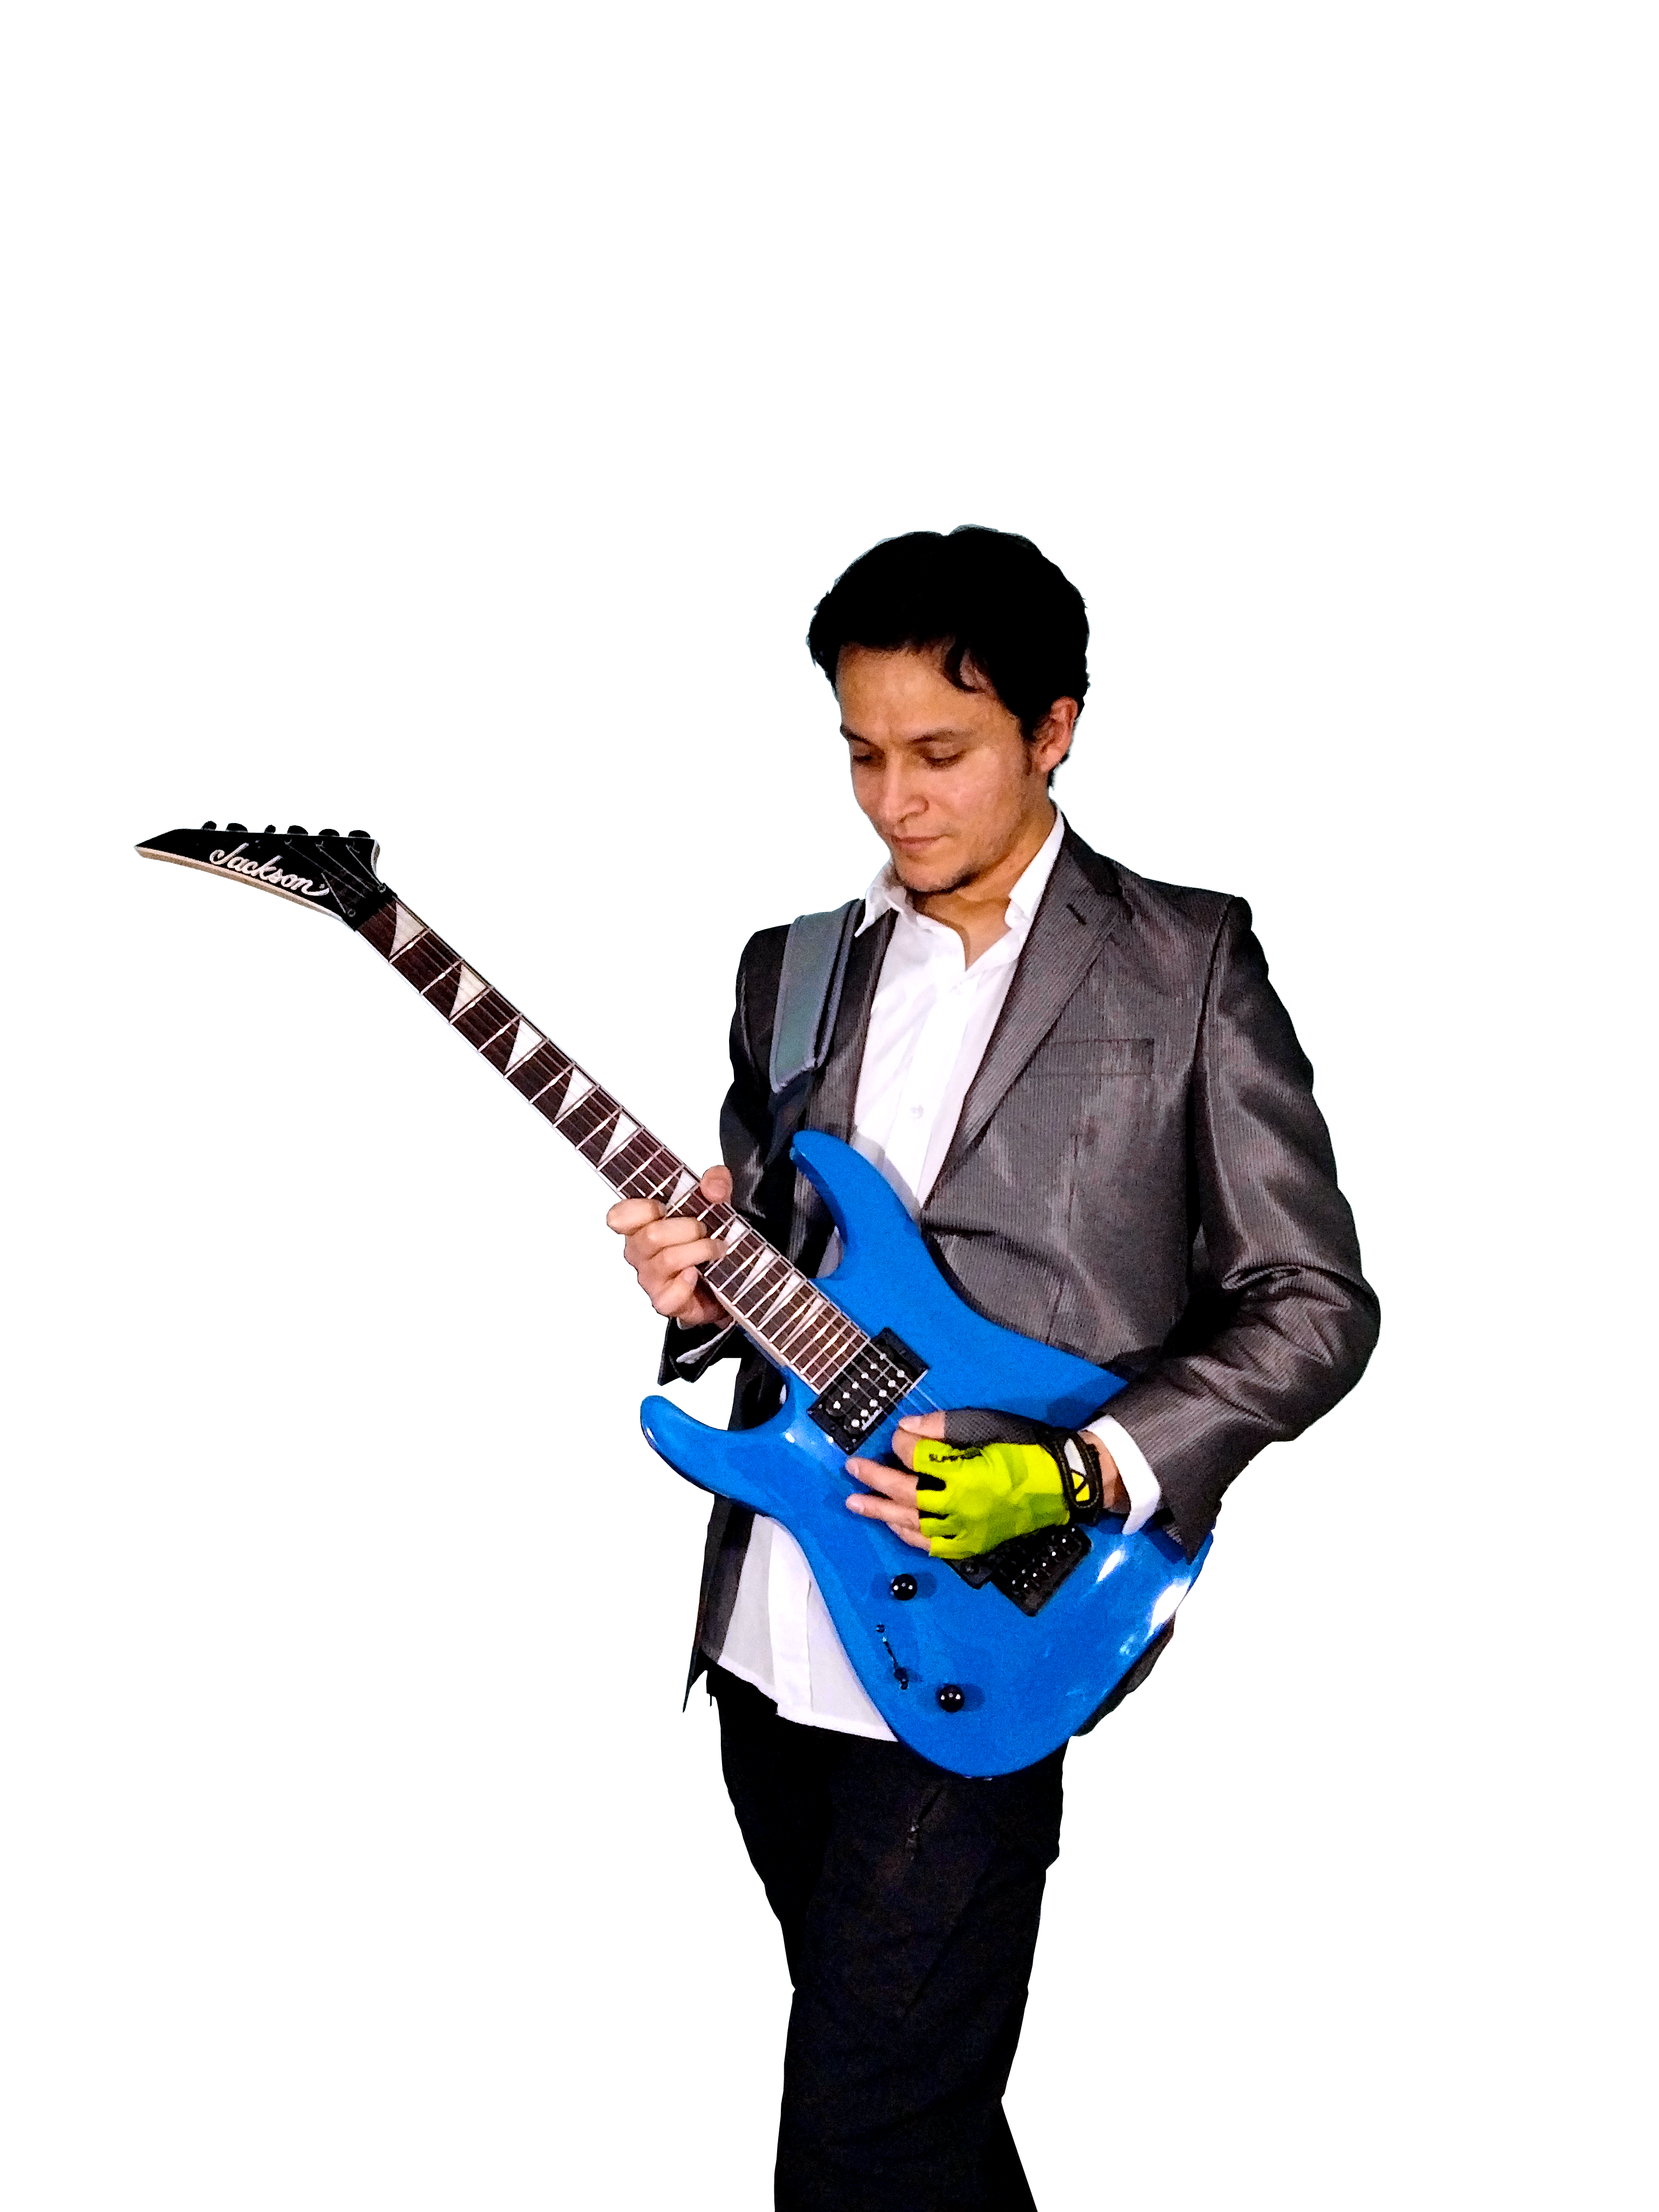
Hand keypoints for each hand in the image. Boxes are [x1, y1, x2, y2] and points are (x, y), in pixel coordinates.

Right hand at [606, 1165, 732, 1326]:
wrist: (724, 1283)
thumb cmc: (708, 1241)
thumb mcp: (715, 1206)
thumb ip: (716, 1186)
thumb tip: (715, 1184)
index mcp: (641, 1225)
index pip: (620, 1216)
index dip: (643, 1209)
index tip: (665, 1207)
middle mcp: (639, 1253)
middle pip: (651, 1236)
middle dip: (688, 1228)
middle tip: (706, 1230)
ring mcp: (650, 1279)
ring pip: (667, 1260)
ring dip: (700, 1250)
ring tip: (717, 1249)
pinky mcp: (664, 1302)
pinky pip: (670, 1295)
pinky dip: (687, 1284)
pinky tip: (699, 1275)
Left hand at [844, 1410, 1126, 1555]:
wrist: (1064, 1484)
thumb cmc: (1028, 1450)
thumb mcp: (988, 1427)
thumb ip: (942, 1429)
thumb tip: (906, 1429)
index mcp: (965, 1474)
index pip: (916, 1459)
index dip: (901, 1444)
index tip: (896, 1435)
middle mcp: (961, 1506)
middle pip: (906, 1494)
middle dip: (876, 1480)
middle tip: (852, 1469)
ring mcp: (966, 1529)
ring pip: (913, 1525)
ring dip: (882, 1513)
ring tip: (858, 1504)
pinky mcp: (974, 1543)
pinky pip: (934, 1546)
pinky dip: (911, 1536)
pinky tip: (895, 1527)